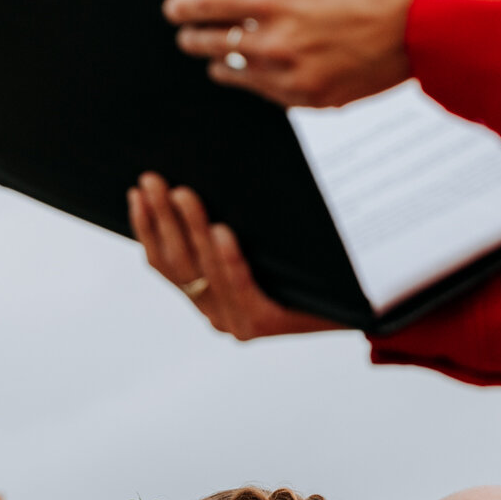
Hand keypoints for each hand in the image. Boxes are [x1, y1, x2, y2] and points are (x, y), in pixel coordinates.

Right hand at [127, 175, 344, 341]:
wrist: (362, 302)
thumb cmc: (311, 266)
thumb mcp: (264, 243)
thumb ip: (229, 225)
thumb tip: (201, 174)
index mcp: (207, 297)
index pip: (163, 264)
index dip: (147, 227)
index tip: (138, 190)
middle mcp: (216, 314)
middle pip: (177, 264)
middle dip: (162, 219)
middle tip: (154, 180)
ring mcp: (236, 323)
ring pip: (203, 271)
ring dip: (190, 229)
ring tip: (184, 194)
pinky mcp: (262, 325)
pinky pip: (239, 285)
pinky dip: (228, 257)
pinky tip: (222, 230)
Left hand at [163, 0, 420, 108]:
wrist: (422, 25)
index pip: (202, 6)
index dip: (181, 8)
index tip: (174, 11)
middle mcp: (276, 41)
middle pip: (211, 44)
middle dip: (195, 38)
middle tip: (189, 36)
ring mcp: (293, 76)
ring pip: (236, 74)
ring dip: (223, 64)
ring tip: (217, 60)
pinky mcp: (313, 100)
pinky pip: (268, 95)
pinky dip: (258, 82)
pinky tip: (257, 75)